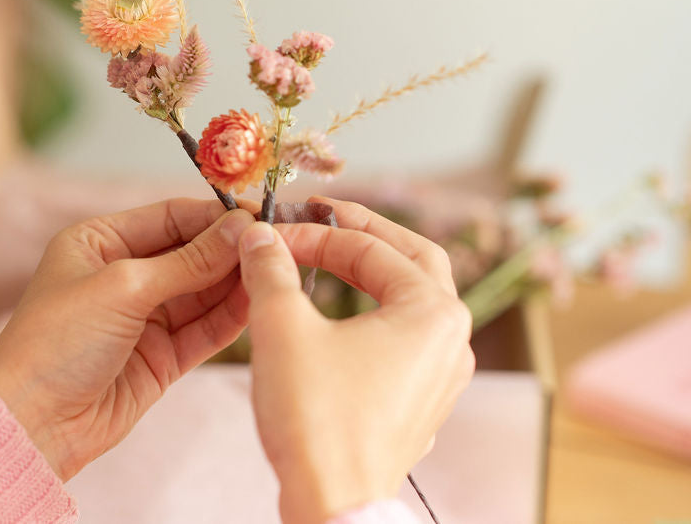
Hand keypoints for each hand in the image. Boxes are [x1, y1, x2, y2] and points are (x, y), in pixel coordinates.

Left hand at [0, 198, 255, 479]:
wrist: (33, 425)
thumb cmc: (54, 344)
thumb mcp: (122, 288)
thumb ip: (187, 261)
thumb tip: (239, 228)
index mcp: (99, 243)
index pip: (170, 217)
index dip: (214, 217)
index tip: (258, 217)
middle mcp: (122, 275)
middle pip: (191, 254)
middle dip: (231, 250)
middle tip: (276, 245)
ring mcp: (143, 318)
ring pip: (202, 293)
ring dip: (236, 283)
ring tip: (276, 271)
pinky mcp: (160, 357)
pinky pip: (203, 329)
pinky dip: (230, 318)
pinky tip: (258, 304)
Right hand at [238, 197, 474, 523]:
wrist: (333, 505)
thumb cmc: (318, 420)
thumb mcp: (282, 328)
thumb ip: (271, 270)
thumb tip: (258, 235)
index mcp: (431, 310)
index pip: (367, 247)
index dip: (312, 233)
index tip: (271, 234)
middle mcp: (451, 339)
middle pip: (412, 260)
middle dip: (364, 233)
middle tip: (323, 214)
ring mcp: (442, 375)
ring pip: (413, 301)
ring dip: (374, 273)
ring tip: (335, 257)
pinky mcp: (422, 404)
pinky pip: (406, 341)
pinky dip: (376, 315)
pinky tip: (347, 318)